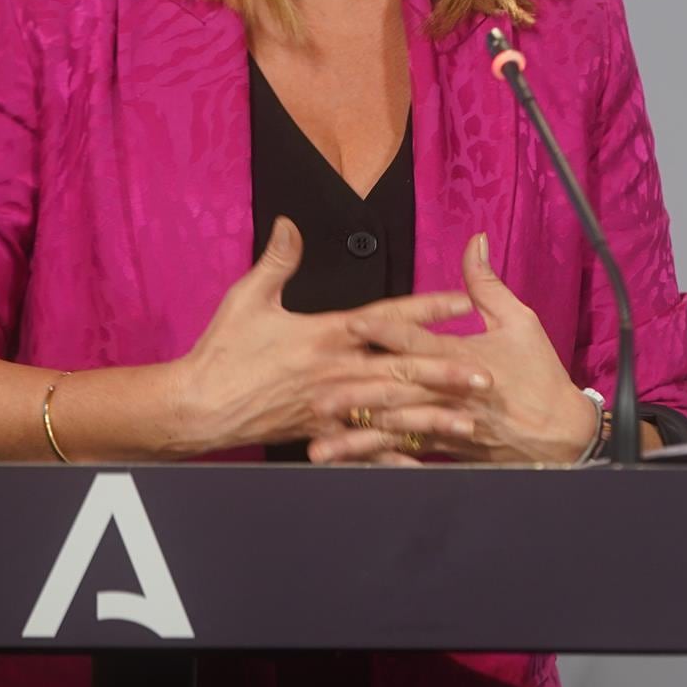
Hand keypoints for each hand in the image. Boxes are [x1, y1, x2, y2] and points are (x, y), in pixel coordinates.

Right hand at [175, 218, 486, 452]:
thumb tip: (290, 224)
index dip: (427, 308)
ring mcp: (331, 406)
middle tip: (486, 376)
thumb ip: (277, 261)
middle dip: (446, 372)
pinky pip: (363, 447)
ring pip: (392, 411)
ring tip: (469, 422)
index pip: (387, 316)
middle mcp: (336, 371)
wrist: (199, 406)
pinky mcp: (321, 433)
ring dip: (432, 416)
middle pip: (401, 370)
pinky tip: (421, 462)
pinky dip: (392, 455)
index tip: (464, 302)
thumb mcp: (249, 298)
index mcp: (326, 334)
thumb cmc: (223, 351)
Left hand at [308, 233, 600, 465]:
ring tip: (322, 444)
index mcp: (463, 358)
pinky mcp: (448, 450)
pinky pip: (408, 456)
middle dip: (355, 394)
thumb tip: (475, 242)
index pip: (417, 341)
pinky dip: (379, 461)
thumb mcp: (520, 321)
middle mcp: (449, 394)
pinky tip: (352, 466)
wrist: (562, 434)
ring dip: (358, 436)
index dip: (385, 330)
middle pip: (396, 390)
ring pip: (395, 429)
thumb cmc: (539, 374)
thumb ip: (487, 284)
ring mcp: (447, 426)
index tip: (352, 322)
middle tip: (317, 395)